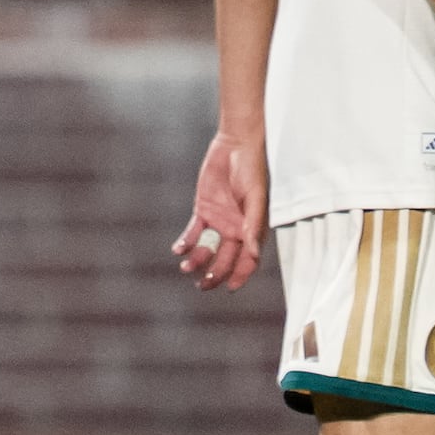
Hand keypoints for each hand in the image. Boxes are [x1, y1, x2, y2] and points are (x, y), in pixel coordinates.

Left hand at [172, 130, 269, 290]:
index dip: (240, 275)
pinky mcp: (204, 209)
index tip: (230, 288)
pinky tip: (178, 249)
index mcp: (252, 229)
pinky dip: (187, 241)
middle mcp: (236, 229)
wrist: (236, 146)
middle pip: (225, 259)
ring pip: (208, 248)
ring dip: (198, 260)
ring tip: (186, 268)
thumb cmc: (253, 170)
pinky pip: (194, 231)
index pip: (248, 259)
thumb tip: (252, 253)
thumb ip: (253, 225)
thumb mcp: (255, 198)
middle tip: (202, 285)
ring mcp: (219, 220)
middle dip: (215, 274)